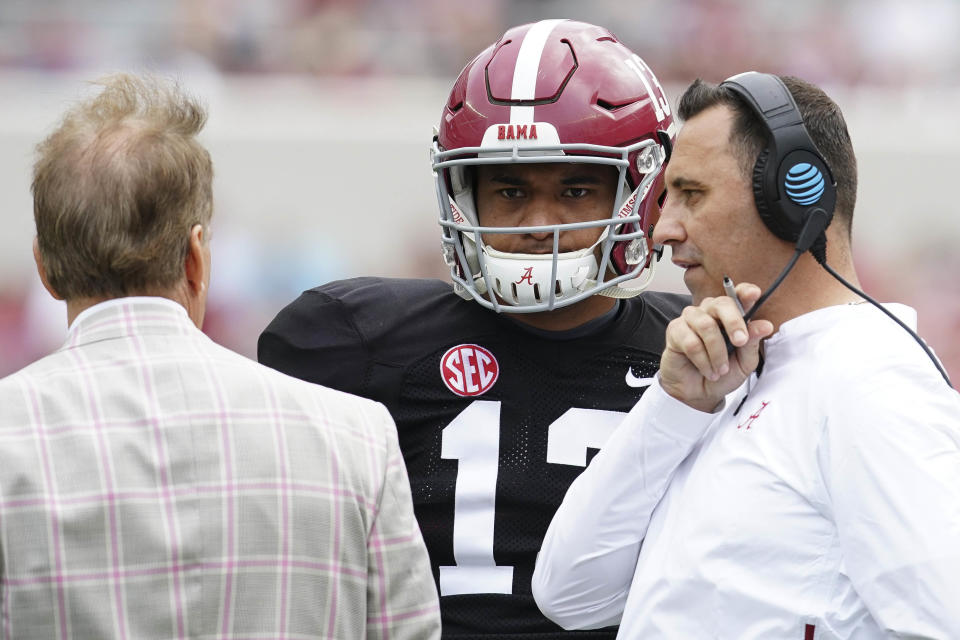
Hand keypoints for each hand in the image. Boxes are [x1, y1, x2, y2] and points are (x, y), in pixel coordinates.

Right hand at [659, 283, 774, 411]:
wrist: (700, 393)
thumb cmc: (722, 374)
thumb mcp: (744, 362)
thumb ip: (752, 342)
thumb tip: (765, 326)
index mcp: (730, 315)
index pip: (737, 295)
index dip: (744, 292)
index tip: (754, 295)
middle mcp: (710, 312)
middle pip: (721, 303)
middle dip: (733, 322)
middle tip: (740, 341)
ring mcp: (691, 319)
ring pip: (706, 325)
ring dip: (716, 352)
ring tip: (720, 369)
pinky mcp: (675, 330)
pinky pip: (691, 342)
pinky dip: (703, 361)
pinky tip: (707, 370)